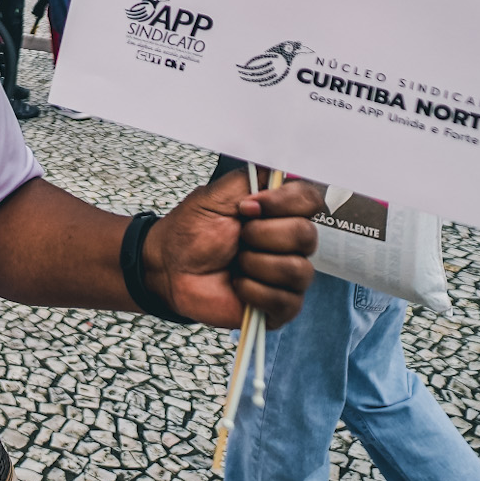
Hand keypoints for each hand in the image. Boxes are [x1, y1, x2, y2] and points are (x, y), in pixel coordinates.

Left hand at [144, 172, 322, 328]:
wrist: (169, 266)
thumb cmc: (191, 231)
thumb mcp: (216, 195)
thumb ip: (250, 178)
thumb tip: (284, 173)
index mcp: (279, 212)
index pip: (310, 200)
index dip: (284, 202)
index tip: (249, 206)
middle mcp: (290, 243)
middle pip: (307, 235)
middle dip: (262, 235)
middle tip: (238, 236)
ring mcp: (288, 277)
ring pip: (299, 270)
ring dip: (256, 264)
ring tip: (236, 263)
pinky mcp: (280, 307)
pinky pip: (285, 300)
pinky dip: (253, 290)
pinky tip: (237, 284)